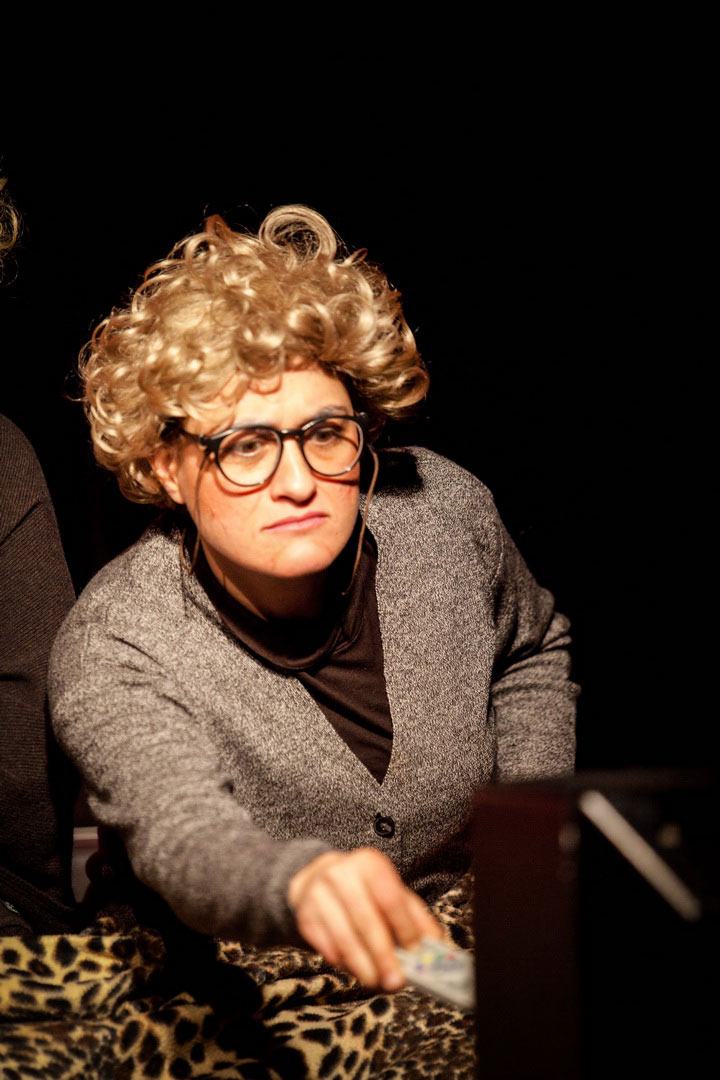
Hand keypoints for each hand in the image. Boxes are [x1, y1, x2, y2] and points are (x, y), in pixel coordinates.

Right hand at [288, 847, 442, 990]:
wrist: (316, 878)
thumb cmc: (364, 890)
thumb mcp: (391, 892)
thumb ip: (415, 916)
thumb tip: (436, 944)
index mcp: (370, 864)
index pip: (390, 899)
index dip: (405, 929)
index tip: (416, 954)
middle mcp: (341, 873)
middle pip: (366, 920)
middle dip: (383, 955)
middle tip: (396, 982)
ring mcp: (318, 893)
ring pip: (344, 936)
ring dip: (362, 965)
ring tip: (376, 982)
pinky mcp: (304, 914)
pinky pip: (324, 944)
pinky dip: (340, 960)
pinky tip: (352, 968)